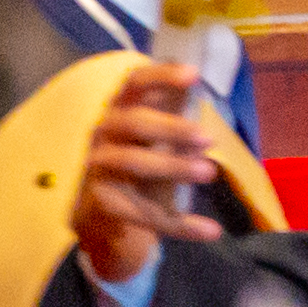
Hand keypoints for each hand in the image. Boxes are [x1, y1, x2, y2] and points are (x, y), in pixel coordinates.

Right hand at [66, 59, 231, 284]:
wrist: (95, 199)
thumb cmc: (135, 146)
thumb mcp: (148, 123)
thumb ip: (169, 103)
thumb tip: (203, 82)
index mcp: (118, 104)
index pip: (135, 81)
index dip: (161, 76)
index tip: (194, 75)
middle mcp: (101, 129)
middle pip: (134, 123)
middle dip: (171, 128)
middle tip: (208, 138)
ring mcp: (95, 165)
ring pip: (133, 163)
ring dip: (173, 167)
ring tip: (210, 172)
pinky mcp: (97, 200)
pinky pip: (138, 212)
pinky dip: (178, 224)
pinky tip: (212, 231)